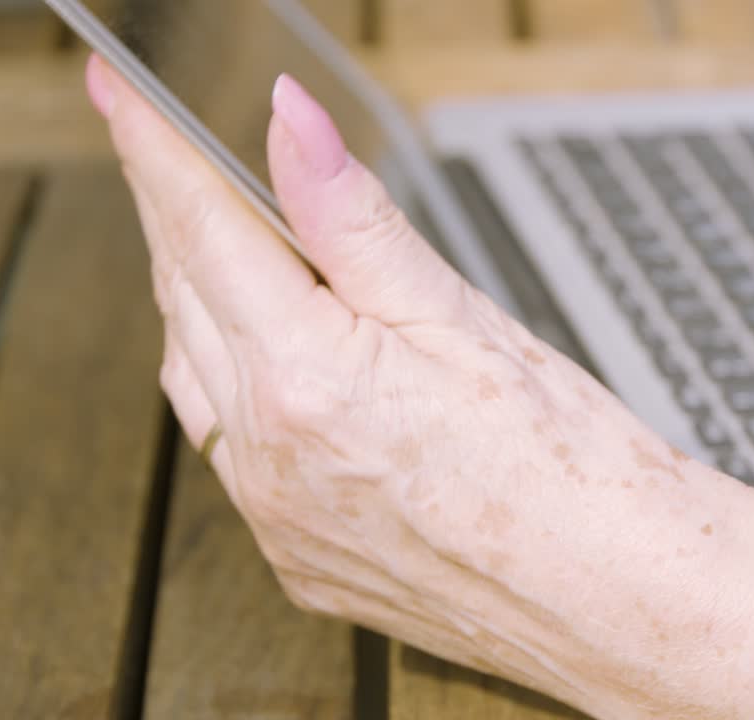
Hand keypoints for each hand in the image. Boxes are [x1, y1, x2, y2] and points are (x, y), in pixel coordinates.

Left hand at [84, 55, 753, 719]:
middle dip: (173, 216)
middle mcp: (272, 462)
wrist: (625, 599)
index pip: (206, 232)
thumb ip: (357, 221)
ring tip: (214, 244)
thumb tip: (293, 128)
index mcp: (308, 383)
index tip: (127, 99)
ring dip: (197, 301)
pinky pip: (233, 457)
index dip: (158, 152)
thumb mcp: (467, 319)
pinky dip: (231, 388)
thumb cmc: (575, 471)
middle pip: (187, 301)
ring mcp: (280, 521)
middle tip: (166, 152)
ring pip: (198, 381)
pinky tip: (266, 365)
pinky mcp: (303, 561)